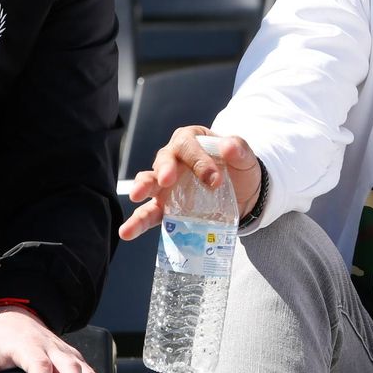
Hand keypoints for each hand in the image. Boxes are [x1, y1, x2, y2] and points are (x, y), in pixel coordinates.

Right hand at [118, 126, 262, 240]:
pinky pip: (149, 213)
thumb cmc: (240, 169)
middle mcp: (174, 160)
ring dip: (142, 189)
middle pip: (164, 160)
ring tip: (137, 196)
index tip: (214, 179)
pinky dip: (137, 222)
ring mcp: (166, 185)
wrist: (244, 196)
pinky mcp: (165, 207)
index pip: (188, 144)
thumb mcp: (245, 158)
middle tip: (166, 180)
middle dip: (164, 169)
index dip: (198, 160)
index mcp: (192, 141)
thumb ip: (239, 150)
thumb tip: (229, 146)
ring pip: (149, 183)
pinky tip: (127, 231)